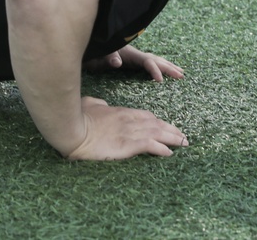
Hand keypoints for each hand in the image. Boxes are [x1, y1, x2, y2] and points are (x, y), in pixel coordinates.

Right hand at [66, 97, 188, 159]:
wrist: (72, 129)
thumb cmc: (77, 117)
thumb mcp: (89, 105)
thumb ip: (98, 104)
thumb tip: (102, 104)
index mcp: (121, 112)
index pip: (146, 116)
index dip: (159, 122)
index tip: (167, 126)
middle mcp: (129, 120)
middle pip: (156, 124)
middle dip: (171, 130)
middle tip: (182, 136)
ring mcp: (129, 132)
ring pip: (157, 133)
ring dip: (173, 139)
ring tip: (183, 143)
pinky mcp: (127, 144)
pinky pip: (150, 145)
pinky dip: (161, 148)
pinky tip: (169, 153)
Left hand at [84, 45, 184, 81]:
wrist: (87, 45)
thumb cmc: (92, 52)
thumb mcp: (99, 55)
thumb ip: (108, 57)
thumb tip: (117, 62)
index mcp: (130, 53)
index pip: (147, 62)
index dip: (155, 70)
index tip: (161, 81)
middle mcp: (135, 54)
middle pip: (156, 59)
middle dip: (169, 67)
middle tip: (182, 76)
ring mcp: (134, 57)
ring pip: (155, 60)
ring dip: (168, 66)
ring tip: (181, 73)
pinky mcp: (131, 61)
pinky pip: (149, 64)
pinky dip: (159, 67)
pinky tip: (164, 72)